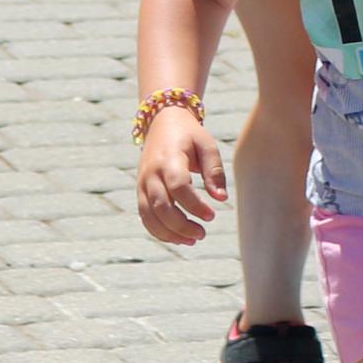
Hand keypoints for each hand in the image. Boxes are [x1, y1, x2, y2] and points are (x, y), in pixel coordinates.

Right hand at [137, 109, 228, 244]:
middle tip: (203, 233)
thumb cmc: (189, 135)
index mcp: (169, 159)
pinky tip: (179, 238)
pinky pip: (145, 217)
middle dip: (181, 225)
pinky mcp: (140, 191)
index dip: (194, 205)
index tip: (212, 216)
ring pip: (149, 216)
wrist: (162, 123)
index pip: (178, 187)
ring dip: (169, 233)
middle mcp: (151, 173)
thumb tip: (221, 198)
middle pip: (161, 206)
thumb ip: (215, 171)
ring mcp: (143, 183)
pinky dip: (159, 232)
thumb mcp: (207, 146)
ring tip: (193, 240)